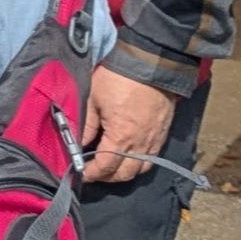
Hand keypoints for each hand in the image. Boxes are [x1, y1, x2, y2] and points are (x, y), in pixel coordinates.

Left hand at [82, 68, 179, 183]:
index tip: (80, 173)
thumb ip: (86, 125)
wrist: (151, 62)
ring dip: (123, 173)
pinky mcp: (162, 133)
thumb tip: (78, 144)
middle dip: (106, 177)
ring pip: (140, 169)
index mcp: (121, 137)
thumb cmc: (118, 78)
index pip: (105, 167)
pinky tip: (128, 156)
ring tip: (109, 166)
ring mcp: (154, 140)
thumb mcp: (93, 99)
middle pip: (124, 174)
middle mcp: (140, 144)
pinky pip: (151, 158)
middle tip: (92, 171)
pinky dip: (138, 163)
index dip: (91, 174)